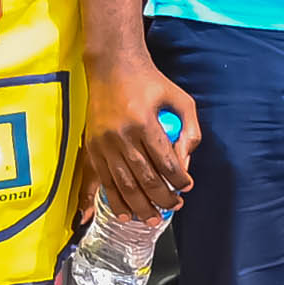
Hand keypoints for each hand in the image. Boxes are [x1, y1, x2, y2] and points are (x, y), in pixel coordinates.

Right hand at [83, 48, 196, 224]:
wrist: (111, 66)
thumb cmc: (150, 81)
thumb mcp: (180, 98)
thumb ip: (190, 129)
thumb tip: (187, 161)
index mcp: (144, 123)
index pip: (166, 162)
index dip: (179, 180)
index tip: (187, 187)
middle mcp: (122, 135)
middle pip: (146, 178)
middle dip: (163, 199)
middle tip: (175, 206)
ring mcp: (104, 143)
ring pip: (124, 184)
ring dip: (140, 206)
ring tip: (153, 218)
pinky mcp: (92, 147)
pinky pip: (105, 180)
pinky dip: (116, 200)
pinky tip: (127, 213)